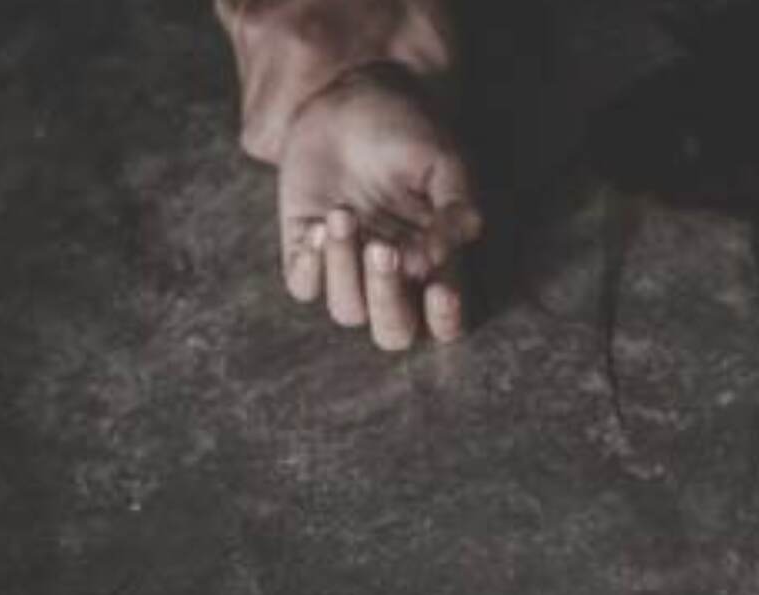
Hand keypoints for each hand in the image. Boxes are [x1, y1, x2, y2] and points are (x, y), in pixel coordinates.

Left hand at [277, 64, 482, 349]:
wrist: (350, 97)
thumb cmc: (407, 131)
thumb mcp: (443, 163)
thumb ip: (454, 211)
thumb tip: (441, 258)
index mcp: (435, 263)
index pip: (444, 322)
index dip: (444, 320)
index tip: (439, 288)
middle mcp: (392, 277)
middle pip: (393, 332)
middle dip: (387, 300)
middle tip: (383, 248)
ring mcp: (347, 267)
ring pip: (347, 311)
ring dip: (344, 269)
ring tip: (343, 214)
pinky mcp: (305, 249)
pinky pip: (304, 287)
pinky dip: (310, 266)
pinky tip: (318, 225)